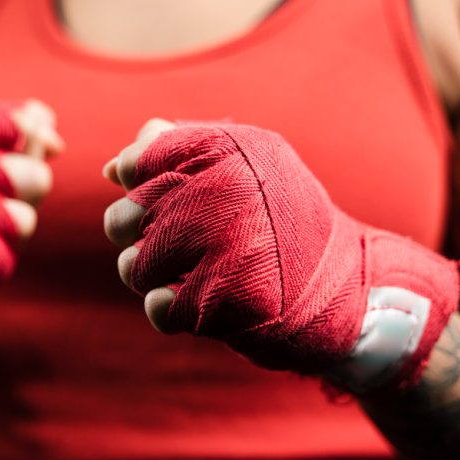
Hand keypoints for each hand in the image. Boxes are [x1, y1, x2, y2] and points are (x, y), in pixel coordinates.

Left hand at [104, 120, 458, 390]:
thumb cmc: (279, 225)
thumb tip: (114, 168)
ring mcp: (233, 245)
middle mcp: (232, 191)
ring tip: (172, 271)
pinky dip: (164, 308)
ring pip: (137, 264)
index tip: (148, 192)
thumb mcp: (242, 170)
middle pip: (127, 215)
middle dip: (128, 232)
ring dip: (144, 274)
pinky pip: (161, 308)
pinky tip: (182, 297)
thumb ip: (180, 156)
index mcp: (232, 151)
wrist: (346, 287)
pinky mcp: (234, 297)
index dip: (135, 180)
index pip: (142, 159)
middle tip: (158, 239)